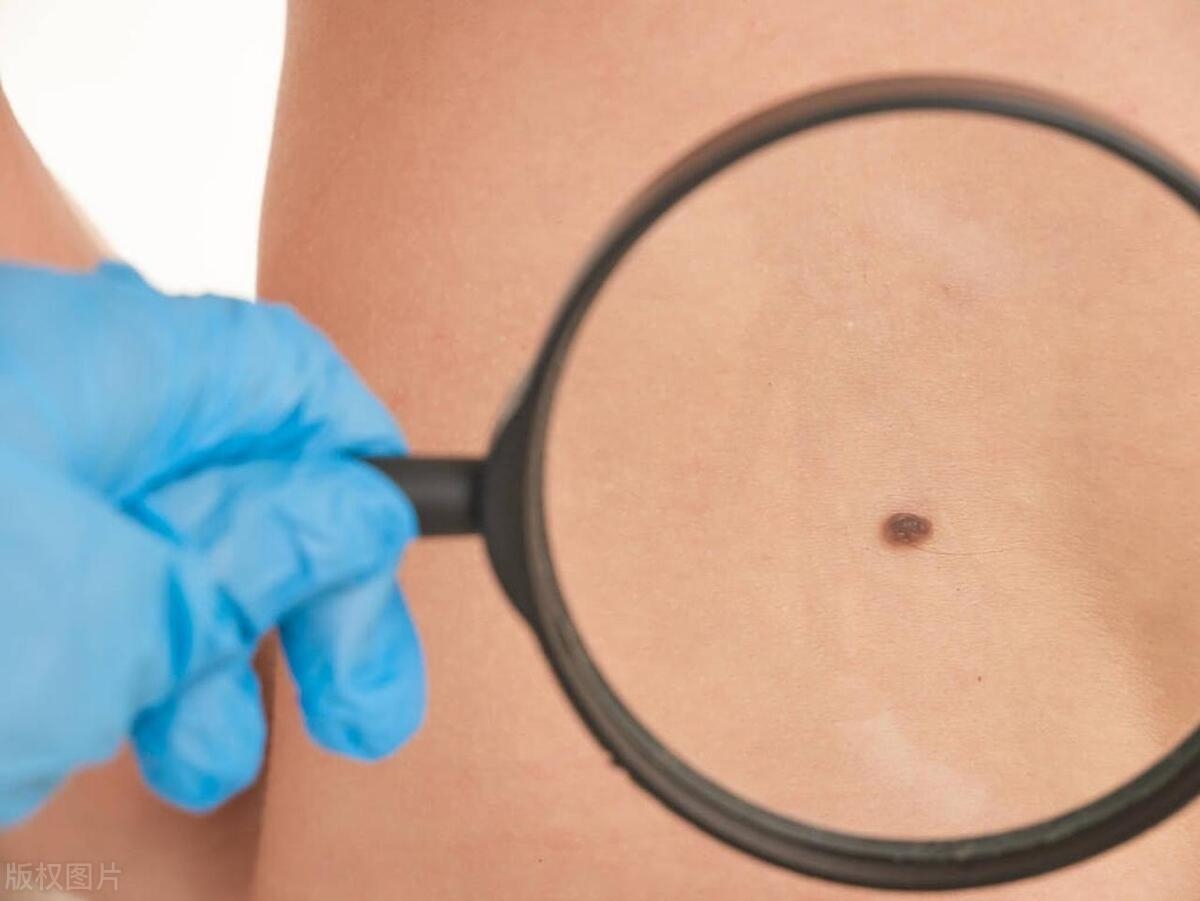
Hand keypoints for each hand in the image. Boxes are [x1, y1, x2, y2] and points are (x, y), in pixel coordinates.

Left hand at [0, 260, 424, 826]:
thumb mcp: (127, 614)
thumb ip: (266, 556)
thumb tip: (364, 513)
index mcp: (102, 361)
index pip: (292, 380)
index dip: (367, 471)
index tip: (403, 559)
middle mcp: (50, 390)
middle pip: (234, 478)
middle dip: (301, 601)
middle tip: (359, 706)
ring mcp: (3, 463)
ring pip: (150, 545)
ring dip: (205, 658)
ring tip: (210, 762)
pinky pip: (74, 579)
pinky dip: (114, 656)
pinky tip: (110, 728)